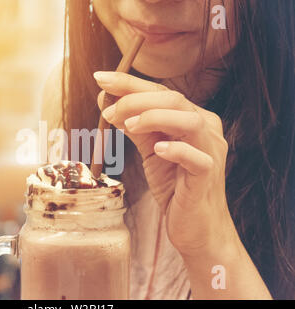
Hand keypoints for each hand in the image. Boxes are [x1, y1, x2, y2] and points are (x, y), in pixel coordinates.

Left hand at [94, 71, 240, 257]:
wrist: (196, 226)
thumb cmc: (175, 187)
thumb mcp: (150, 151)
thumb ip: (133, 127)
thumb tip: (106, 102)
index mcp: (192, 118)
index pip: (161, 93)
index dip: (130, 83)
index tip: (100, 78)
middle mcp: (206, 129)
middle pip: (174, 100)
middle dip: (136, 100)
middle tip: (107, 111)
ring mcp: (210, 151)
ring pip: (190, 121)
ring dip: (155, 118)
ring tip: (129, 125)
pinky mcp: (208, 175)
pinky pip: (197, 158)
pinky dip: (176, 150)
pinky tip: (157, 150)